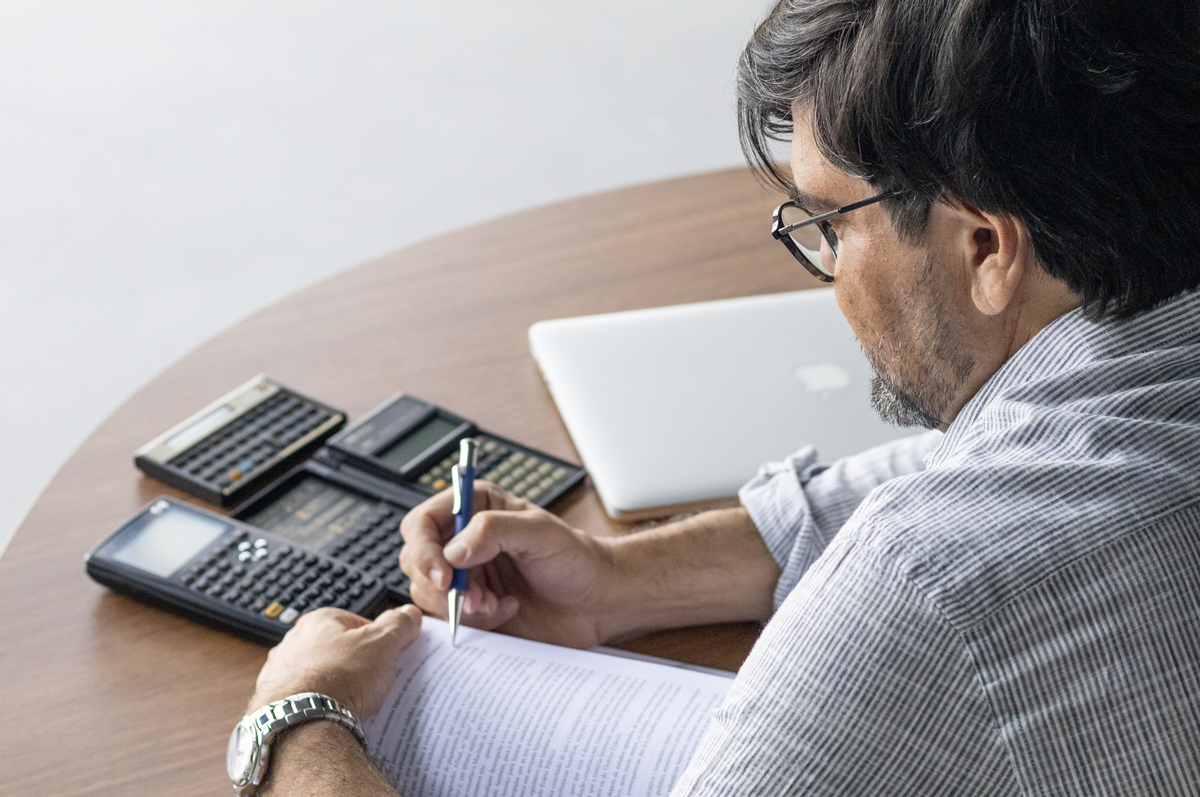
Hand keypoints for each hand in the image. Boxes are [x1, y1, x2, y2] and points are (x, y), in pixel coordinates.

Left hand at [246, 605, 421, 719]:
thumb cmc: (338, 680)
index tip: (388, 654)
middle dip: (355, 663)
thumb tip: (407, 613)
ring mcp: (280, 672)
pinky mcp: (275, 700)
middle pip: (336, 649)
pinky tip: (333, 715)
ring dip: (334, 685)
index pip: (356, 621)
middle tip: (374, 679)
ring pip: (318, 674)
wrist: (302, 724)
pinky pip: (304, 698)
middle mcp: (294, 641)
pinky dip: (318, 705)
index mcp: (319, 621)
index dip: (377, 639)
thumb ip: (398, 625)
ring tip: (354, 702)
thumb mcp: (382, 645)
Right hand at [398, 481, 615, 647]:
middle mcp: (464, 541)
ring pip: (428, 593)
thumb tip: (453, 551)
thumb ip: (493, 531)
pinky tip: (505, 610)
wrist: (596, 601)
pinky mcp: (472, 607)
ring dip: (458, 604)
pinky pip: (449, 618)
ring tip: (494, 604)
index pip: (422, 522)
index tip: (444, 573)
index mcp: (476, 508)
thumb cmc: (576, 558)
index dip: (424, 548)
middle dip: (440, 583)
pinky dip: (474, 620)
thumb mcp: (540, 532)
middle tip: (473, 596)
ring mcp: (466, 575)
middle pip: (416, 559)